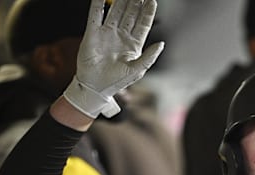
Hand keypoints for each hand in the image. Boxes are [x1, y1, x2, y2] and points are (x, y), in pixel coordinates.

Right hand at [63, 0, 163, 117]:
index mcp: (134, 45)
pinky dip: (97, 4)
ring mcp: (107, 33)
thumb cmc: (116, 81)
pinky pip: (95, 15)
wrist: (95, 86)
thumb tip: (161, 43)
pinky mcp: (92, 33)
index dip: (147, 12)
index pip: (143, 24)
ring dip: (120, 1)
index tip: (152, 1)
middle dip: (135, 2)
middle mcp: (121, 36)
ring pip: (115, 11)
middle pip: (130, 14)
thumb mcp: (137, 70)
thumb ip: (150, 56)